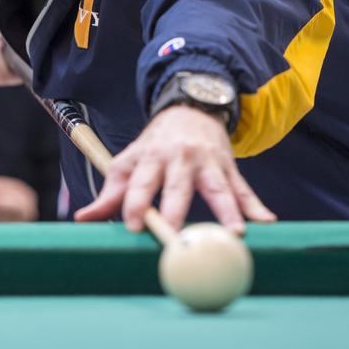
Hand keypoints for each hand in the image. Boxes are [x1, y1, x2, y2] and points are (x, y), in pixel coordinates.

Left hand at [74, 106, 275, 233]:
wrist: (190, 108)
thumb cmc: (155, 144)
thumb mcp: (129, 160)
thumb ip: (110, 193)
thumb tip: (82, 219)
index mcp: (151, 158)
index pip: (140, 183)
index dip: (134, 203)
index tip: (132, 227)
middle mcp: (180, 159)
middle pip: (178, 187)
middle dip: (177, 211)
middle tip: (179, 240)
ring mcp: (208, 163)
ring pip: (218, 188)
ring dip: (228, 211)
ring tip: (235, 234)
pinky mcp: (229, 168)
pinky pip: (244, 189)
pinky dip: (255, 207)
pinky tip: (266, 223)